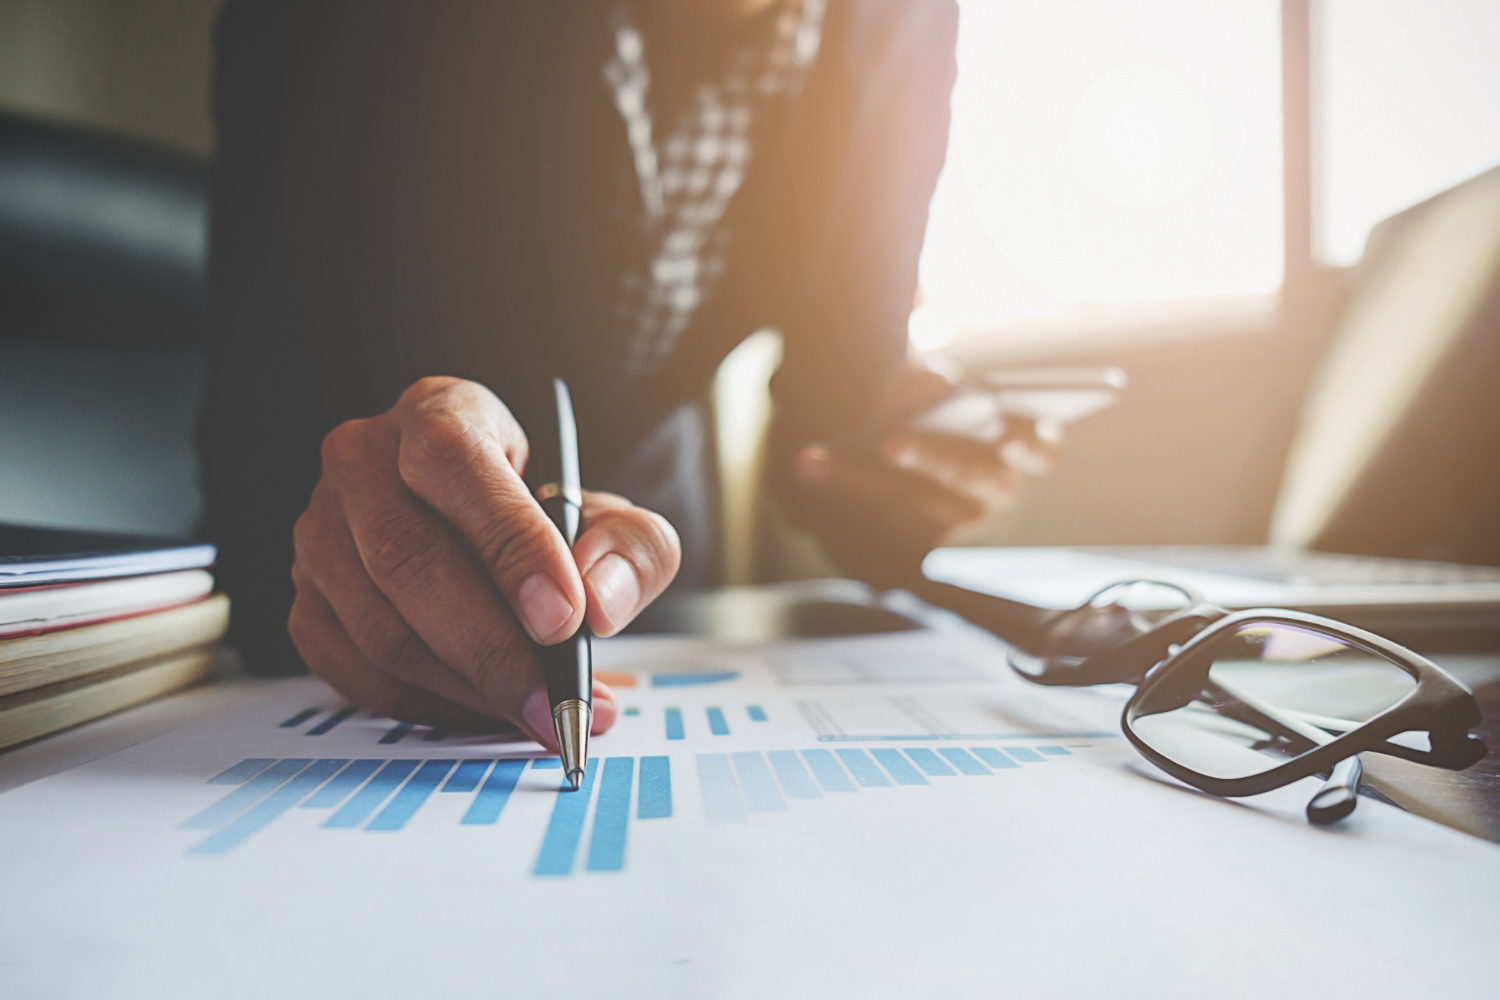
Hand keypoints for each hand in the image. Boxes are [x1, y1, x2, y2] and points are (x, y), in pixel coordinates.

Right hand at [288, 377, 680, 742]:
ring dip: (469, 690)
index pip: (454, 463)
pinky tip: (489, 713)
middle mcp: (361, 462)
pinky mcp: (307, 603)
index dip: (508, 543)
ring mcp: (321, 534)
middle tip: (560, 701)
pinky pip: (358, 673)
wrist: (486, 540)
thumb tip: (598, 602)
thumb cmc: (545, 523)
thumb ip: (631, 549)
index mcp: (439, 414)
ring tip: (542, 715)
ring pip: (380, 628)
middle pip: (406, 558)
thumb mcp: (611, 519)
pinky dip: (431, 707)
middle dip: (494, 648)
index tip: (564, 617)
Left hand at [782, 363, 1058, 583]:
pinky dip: (847, 498)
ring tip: (822, 462)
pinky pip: (885, 531)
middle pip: (977, 483)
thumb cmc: (922, 405)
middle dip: (934, 461)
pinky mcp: (921, 543)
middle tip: (890, 445)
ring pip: (927, 514)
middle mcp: (998, 491)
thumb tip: (930, 385)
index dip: (1029, 447)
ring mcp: (964, 523)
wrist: (885, 438)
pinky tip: (812, 470)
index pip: (1041, 451)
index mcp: (1019, 447)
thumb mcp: (923, 383)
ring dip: (872, 487)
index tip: (1004, 438)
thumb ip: (929, 380)